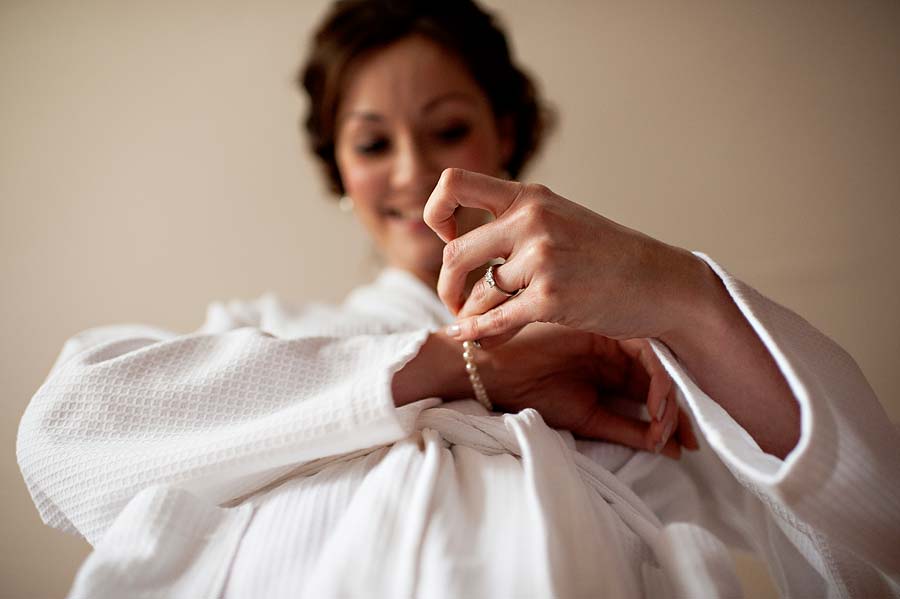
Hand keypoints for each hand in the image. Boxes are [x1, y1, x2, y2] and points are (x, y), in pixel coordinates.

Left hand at [424, 168, 711, 342]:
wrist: (661, 282)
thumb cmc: (608, 257)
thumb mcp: (562, 220)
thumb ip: (517, 225)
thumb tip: (459, 250)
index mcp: (529, 197)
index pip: (454, 182)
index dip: (436, 212)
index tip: (447, 237)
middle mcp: (531, 220)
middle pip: (454, 253)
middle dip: (447, 284)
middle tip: (455, 302)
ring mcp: (541, 258)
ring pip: (476, 294)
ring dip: (470, 315)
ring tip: (478, 326)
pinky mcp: (550, 297)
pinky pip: (495, 320)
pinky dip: (478, 333)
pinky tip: (472, 340)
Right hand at [478, 323, 697, 456]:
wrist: (495, 370)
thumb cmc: (529, 391)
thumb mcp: (586, 417)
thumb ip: (625, 428)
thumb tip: (668, 448)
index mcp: (608, 367)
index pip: (649, 390)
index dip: (670, 418)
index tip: (681, 448)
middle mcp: (615, 350)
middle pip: (659, 377)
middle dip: (677, 411)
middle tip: (685, 441)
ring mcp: (612, 335)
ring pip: (658, 365)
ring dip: (668, 398)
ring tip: (665, 427)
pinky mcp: (608, 326)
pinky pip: (647, 352)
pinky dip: (657, 379)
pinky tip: (656, 406)